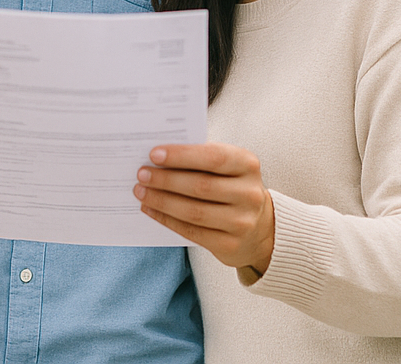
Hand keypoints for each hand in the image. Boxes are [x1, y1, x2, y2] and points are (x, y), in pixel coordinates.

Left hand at [133, 143, 274, 273]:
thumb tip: (157, 157)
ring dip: (161, 201)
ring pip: (194, 212)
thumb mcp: (226, 168)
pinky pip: (191, 232)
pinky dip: (166, 219)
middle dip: (166, 180)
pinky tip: (150, 209)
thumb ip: (199, 158)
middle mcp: (249, 194)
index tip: (154, 154)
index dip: (182, 156)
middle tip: (142, 174)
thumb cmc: (231, 186)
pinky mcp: (230, 245)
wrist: (259, 227)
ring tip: (140, 191)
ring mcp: (242, 222)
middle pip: (201, 186)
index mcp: (248, 165)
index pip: (214, 157)